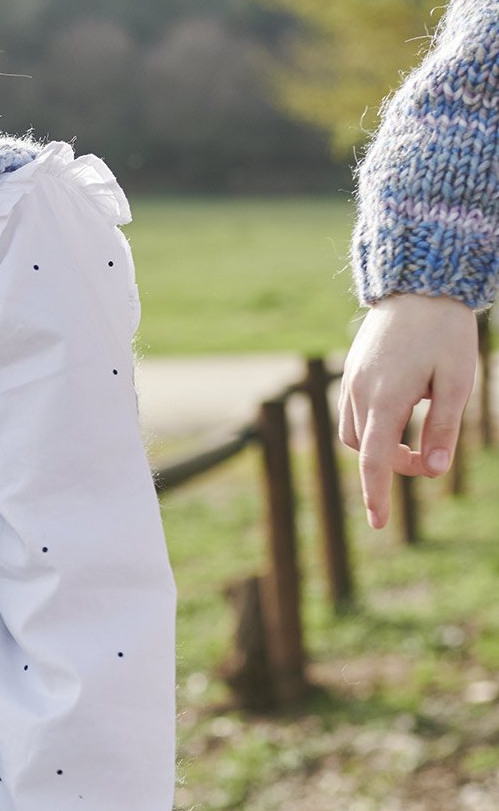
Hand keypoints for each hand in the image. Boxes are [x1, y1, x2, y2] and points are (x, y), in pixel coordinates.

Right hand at [339, 292, 478, 528]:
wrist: (419, 286)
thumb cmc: (445, 333)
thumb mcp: (458, 383)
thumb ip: (444, 430)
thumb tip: (435, 472)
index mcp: (386, 399)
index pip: (373, 460)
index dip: (376, 494)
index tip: (378, 524)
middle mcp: (359, 393)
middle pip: (364, 450)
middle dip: (393, 464)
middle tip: (432, 458)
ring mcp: (351, 381)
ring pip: (353, 433)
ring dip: (380, 446)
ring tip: (418, 431)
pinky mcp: (352, 372)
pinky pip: (354, 411)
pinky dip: (374, 424)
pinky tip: (406, 405)